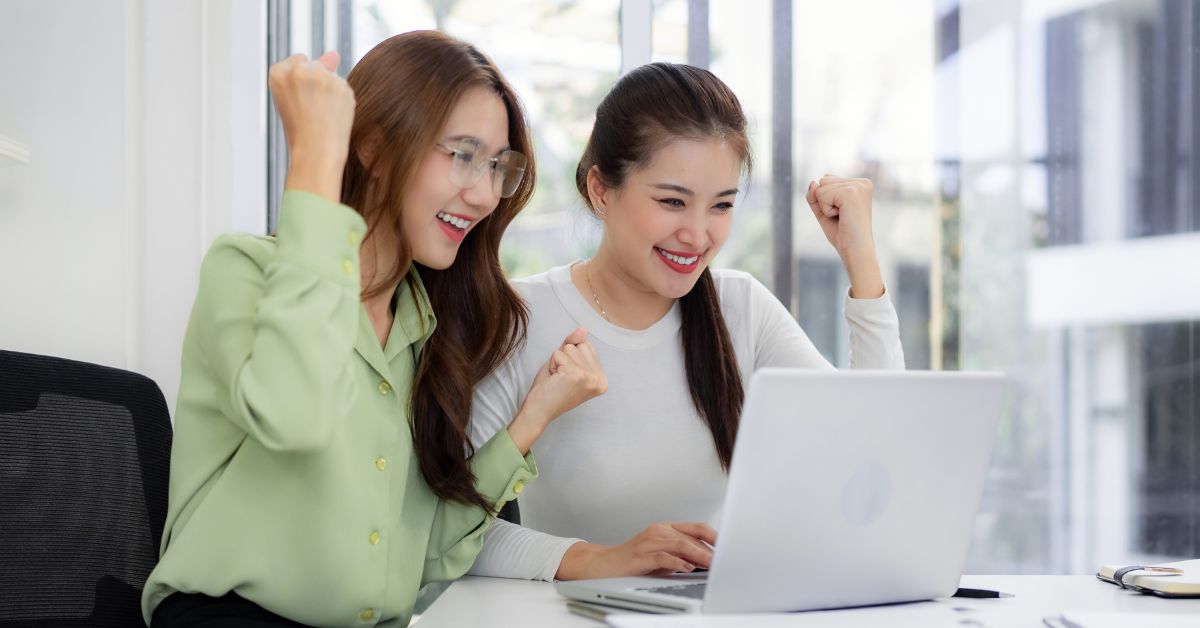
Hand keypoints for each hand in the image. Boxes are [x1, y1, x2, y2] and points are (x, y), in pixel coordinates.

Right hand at [268, 51, 355, 200]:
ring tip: (323, 115)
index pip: (298, 60)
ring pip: (332, 76)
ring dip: (331, 92)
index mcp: (277, 72)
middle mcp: (297, 70)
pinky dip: (343, 100)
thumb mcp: (294, 98)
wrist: (315, 153)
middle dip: (318, 84)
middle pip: (317, 65)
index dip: (302, 82)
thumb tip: (334, 55)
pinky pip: (344, 87)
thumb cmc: (302, 130)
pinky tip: (334, 116)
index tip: (301, 98)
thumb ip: (309, 73)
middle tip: (312, 110)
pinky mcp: (340, 84)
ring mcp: (320, 76)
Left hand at [506, 327, 606, 452]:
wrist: (539, 411)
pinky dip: (552, 364)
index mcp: (602, 378)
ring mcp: (590, 377)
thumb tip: (583, 329)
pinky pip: (559, 353)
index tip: (567, 376)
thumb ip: (574, 344)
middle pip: (580, 345)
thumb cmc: (551, 390)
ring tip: (557, 379)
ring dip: (557, 362)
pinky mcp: (577, 375)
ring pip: (569, 348)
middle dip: (565, 358)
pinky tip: (554, 379)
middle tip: (560, 378)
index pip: (587, 346)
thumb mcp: (565, 362)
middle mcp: (600, 379)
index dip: (571, 357)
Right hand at [556, 523, 717, 579]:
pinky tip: (686, 568)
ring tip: (711, 564)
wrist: (604, 565)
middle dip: (710, 549)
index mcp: (666, 529)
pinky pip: (662, 556)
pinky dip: (677, 562)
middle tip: (724, 559)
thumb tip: (708, 561)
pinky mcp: (640, 555)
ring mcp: (649, 542)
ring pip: (679, 544)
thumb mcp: (662, 555)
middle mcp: (658, 531)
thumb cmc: (634, 561)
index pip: (696, 528)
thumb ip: (683, 554)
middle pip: (691, 536)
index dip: (714, 536)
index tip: (728, 546)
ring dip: (698, 555)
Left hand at [806, 175, 884, 297]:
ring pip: (820, 187)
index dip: (826, 200)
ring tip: (842, 217)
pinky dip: (826, 210)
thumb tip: (813, 182)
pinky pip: (821, 195)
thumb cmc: (844, 234)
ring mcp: (858, 186)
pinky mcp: (851, 192)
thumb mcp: (824, 210)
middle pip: (823, 181)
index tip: (842, 214)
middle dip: (825, 202)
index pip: (826, 180)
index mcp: (859, 184)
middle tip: (842, 217)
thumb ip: (815, 195)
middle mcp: (862, 182)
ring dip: (825, 206)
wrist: (856, 251)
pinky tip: (842, 217)